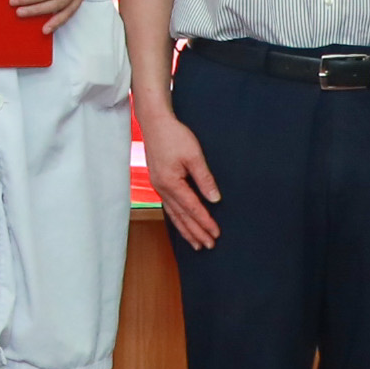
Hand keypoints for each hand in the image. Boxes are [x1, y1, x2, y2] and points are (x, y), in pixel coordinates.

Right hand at [140, 95, 220, 250]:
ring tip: (196, 243)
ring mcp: (158, 186)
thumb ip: (204, 179)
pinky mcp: (158, 182)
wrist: (154, 123)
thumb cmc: (174, 136)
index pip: (192, 208)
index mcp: (171, 183)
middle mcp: (162, 188)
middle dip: (195, 232)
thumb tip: (214, 199)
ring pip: (173, 214)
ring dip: (185, 230)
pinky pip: (168, 206)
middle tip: (208, 246)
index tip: (216, 234)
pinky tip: (182, 224)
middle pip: (181, 216)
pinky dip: (176, 218)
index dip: (205, 222)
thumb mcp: (194, 155)